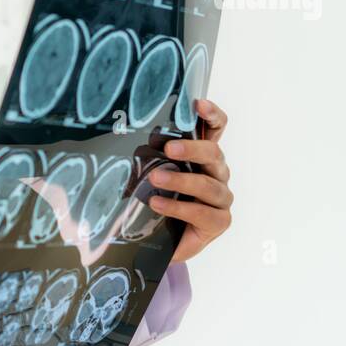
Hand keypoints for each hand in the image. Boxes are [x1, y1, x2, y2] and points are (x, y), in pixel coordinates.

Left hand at [148, 99, 232, 263]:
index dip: (212, 115)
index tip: (198, 104)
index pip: (216, 129)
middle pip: (214, 154)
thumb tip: (124, 137)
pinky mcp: (219, 222)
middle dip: (192, 148)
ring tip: (155, 179)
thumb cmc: (160, 200)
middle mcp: (217, 174)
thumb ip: (148, 157)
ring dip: (181, 181)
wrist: (164, 241)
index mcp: (204, 156)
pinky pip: (203, 213)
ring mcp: (221, 198)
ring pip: (208, 185)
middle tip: (169, 148)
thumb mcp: (151, 174)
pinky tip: (158, 204)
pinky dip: (178, 208)